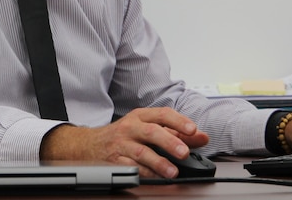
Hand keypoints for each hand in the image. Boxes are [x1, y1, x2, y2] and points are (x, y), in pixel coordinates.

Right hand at [40, 107, 208, 178]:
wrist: (90, 144)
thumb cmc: (124, 134)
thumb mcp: (147, 126)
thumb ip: (176, 131)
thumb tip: (202, 137)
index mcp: (141, 116)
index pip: (162, 114)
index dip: (179, 121)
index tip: (193, 130)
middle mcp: (131, 127)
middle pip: (152, 131)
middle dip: (170, 141)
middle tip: (184, 152)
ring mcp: (121, 144)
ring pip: (141, 152)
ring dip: (159, 162)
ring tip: (173, 171)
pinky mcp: (114, 160)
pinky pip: (131, 167)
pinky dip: (145, 173)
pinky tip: (156, 177)